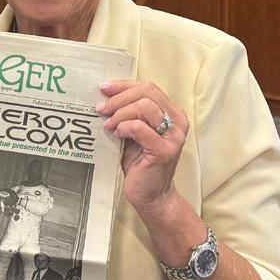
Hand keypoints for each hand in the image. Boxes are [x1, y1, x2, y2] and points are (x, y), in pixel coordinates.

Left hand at [97, 79, 187, 221]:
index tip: (103, 88)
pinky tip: (117, 135)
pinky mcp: (164, 150)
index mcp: (172, 113)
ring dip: (120, 113)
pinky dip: (124, 127)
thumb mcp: (133, 132)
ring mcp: (174, 136)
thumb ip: (128, 113)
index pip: (148, 87)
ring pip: (144, 107)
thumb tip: (106, 95)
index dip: (124, 85)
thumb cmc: (140, 163)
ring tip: (109, 125)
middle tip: (102, 109)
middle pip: (147, 92)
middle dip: (119, 98)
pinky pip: (139, 128)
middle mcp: (177, 122)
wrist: (151, 195)